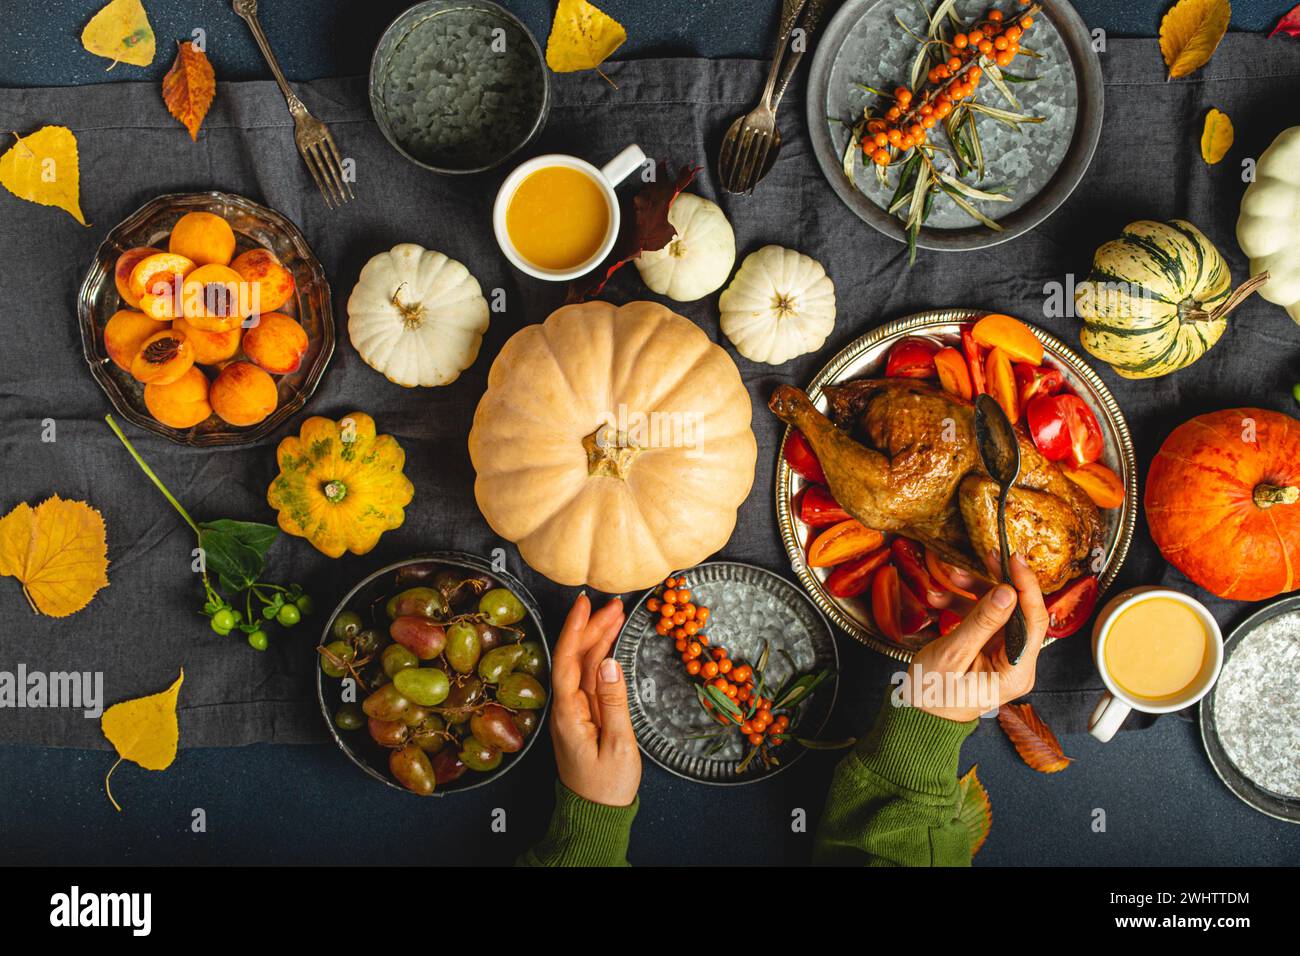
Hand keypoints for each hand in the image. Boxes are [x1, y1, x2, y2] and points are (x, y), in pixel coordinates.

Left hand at [549, 593, 640, 806]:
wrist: (597, 814)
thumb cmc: (607, 786)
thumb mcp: (618, 745)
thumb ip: (613, 702)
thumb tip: (608, 662)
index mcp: (568, 714)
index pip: (566, 661)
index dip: (574, 630)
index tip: (584, 604)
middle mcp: (566, 708)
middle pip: (574, 658)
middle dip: (591, 627)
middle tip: (613, 603)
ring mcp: (574, 711)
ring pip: (582, 666)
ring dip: (597, 639)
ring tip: (615, 614)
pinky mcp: (583, 716)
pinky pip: (590, 679)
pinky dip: (601, 657)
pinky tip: (610, 644)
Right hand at [902, 553, 1048, 722]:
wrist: (919, 717)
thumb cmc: (932, 695)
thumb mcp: (953, 655)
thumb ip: (981, 622)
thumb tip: (1008, 592)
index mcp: (1016, 671)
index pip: (1034, 621)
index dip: (1027, 586)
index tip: (1014, 561)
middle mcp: (1018, 664)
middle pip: (1019, 612)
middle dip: (998, 584)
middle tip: (987, 557)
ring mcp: (1005, 657)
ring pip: (1000, 612)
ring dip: (975, 593)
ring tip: (950, 579)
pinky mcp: (991, 651)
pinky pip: (985, 620)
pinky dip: (965, 606)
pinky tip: (942, 598)